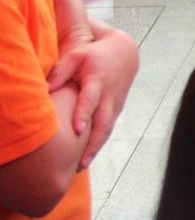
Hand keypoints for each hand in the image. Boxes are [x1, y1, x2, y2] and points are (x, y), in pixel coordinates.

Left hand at [46, 21, 139, 167]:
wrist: (124, 52)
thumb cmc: (95, 55)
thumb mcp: (77, 56)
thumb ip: (60, 72)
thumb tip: (44, 90)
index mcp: (98, 81)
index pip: (91, 100)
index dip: (84, 115)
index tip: (78, 130)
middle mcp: (109, 96)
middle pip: (103, 123)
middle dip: (92, 144)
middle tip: (80, 163)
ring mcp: (115, 104)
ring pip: (107, 130)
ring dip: (95, 148)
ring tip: (80, 166)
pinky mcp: (116, 109)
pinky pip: (107, 129)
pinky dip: (98, 143)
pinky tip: (86, 156)